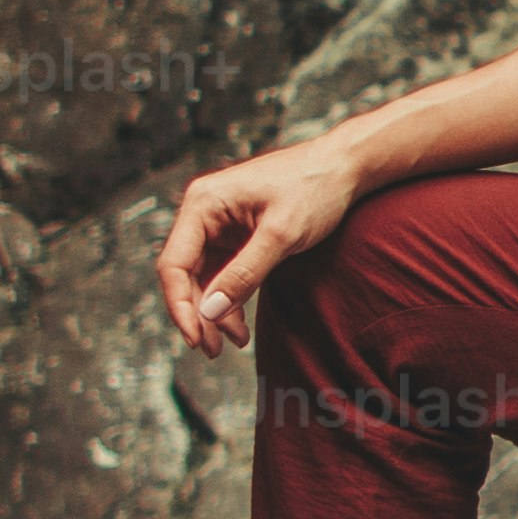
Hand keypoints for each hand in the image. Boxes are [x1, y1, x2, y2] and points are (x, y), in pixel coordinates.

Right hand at [159, 137, 375, 352]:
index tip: (195, 338)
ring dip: (214, 313)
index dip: (180, 305)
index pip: (173, 263)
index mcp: (203, 203)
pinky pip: (222, 274)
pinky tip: (239, 327)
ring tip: (233, 343)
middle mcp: (203, 212)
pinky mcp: (236, 236)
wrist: (344, 167)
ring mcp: (218, 225)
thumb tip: (209, 312)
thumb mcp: (281, 235)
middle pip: (184, 274)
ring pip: (202, 279)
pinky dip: (229, 300)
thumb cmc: (314, 189)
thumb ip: (244, 274)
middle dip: (198, 315)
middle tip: (212, 351)